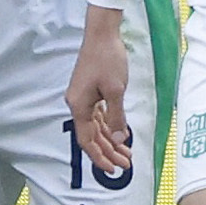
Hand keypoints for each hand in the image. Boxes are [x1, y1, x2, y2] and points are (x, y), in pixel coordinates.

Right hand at [66, 9, 134, 175]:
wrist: (102, 34)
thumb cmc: (107, 59)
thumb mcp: (115, 91)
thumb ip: (116, 117)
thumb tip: (119, 139)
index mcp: (79, 106)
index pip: (87, 140)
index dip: (99, 157)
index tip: (113, 169)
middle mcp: (78, 104)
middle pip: (92, 136)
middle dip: (109, 151)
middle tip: (126, 164)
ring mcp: (84, 98)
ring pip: (96, 127)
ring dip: (111, 140)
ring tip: (127, 154)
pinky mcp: (91, 92)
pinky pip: (99, 116)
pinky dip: (110, 126)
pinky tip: (121, 135)